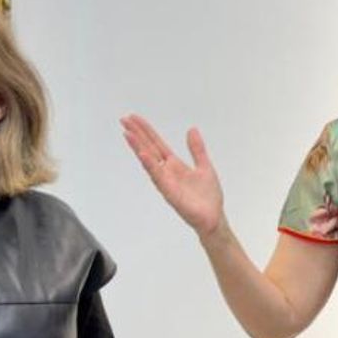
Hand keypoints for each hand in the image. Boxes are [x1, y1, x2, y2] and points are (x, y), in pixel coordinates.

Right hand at [120, 114, 225, 237]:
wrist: (214, 218)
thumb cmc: (208, 197)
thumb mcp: (204, 166)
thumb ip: (196, 149)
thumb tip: (192, 129)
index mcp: (174, 165)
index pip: (156, 144)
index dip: (146, 131)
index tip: (134, 119)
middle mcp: (167, 172)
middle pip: (148, 149)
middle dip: (137, 135)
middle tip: (124, 120)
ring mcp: (166, 182)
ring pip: (149, 161)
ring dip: (138, 148)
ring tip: (128, 134)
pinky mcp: (170, 193)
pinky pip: (158, 177)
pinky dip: (150, 166)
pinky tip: (143, 154)